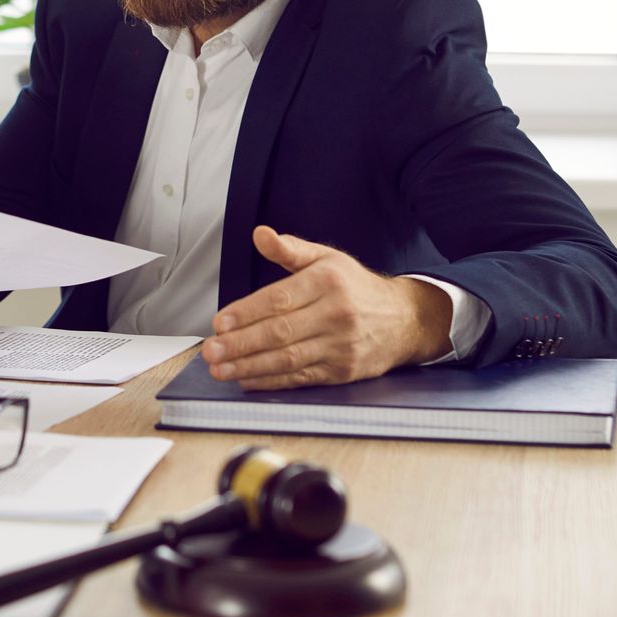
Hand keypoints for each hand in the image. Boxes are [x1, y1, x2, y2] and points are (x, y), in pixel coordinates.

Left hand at [201, 226, 453, 389]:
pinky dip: (270, 381)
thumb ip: (289, 249)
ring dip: (249, 367)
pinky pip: (300, 378)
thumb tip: (260, 234)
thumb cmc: (356, 288)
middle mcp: (335, 313)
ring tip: (220, 369)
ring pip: (287, 359)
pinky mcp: (342, 371)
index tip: (219, 322)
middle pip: (280, 332)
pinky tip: (246, 379)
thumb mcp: (327, 259)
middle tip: (211, 350)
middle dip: (241, 344)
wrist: (404, 320)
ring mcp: (340, 345)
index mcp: (327, 281)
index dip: (246, 312)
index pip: (279, 299)